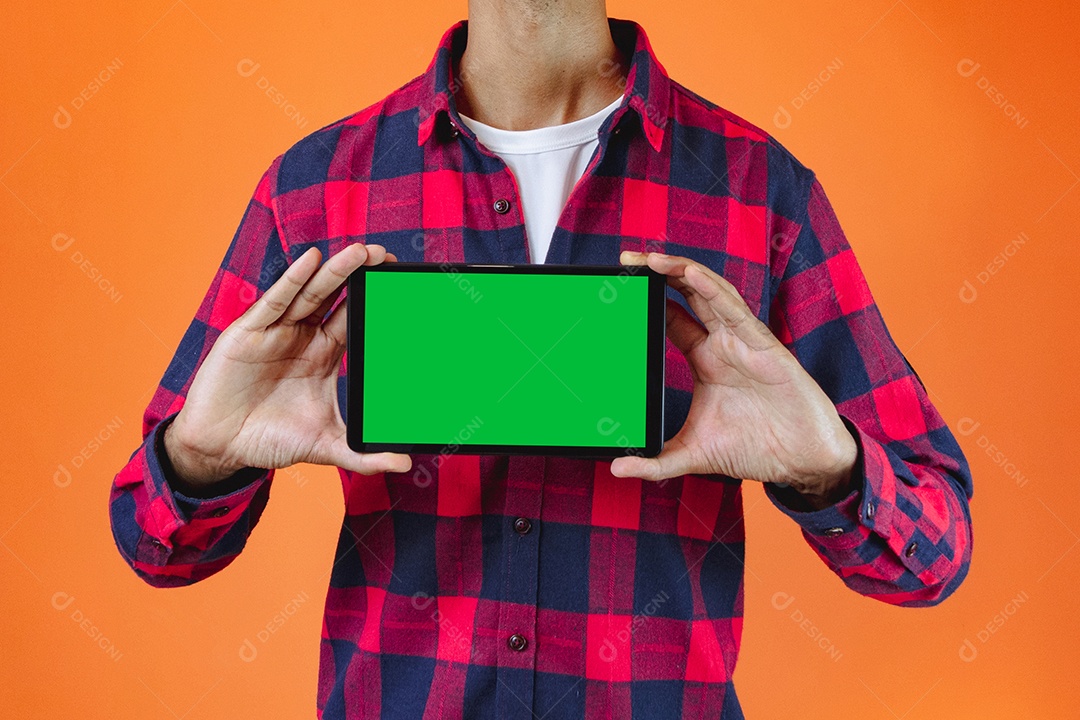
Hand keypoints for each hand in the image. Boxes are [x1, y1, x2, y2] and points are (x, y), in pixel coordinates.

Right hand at [164, 243, 411, 487]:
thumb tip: (405, 465)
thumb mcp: (325, 446)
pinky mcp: (248, 332)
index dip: (374, 299)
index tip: (400, 283)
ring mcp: (276, 331)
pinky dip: (293, 280)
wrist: (220, 447)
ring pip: (310, 293)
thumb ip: (363, 454)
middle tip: (387, 256)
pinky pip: (274, 302)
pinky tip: (311, 260)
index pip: (354, 318)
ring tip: (361, 252)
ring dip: (334, 271)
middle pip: (336, 297)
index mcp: (323, 354)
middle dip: (359, 276)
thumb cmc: (270, 440)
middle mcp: (302, 336)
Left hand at [610, 251, 856, 507]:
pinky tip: (690, 275)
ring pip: (710, 294)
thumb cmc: (754, 448)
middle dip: (659, 274)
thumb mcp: (692, 454)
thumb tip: (617, 468)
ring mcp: (743, 341)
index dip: (649, 300)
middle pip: (687, 295)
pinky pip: (735, 311)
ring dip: (682, 272)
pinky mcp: (763, 346)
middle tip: (627, 259)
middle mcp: (723, 343)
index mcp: (705, 359)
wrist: (802, 460)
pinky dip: (712, 290)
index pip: (672, 318)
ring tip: (652, 259)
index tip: (620, 286)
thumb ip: (655, 462)